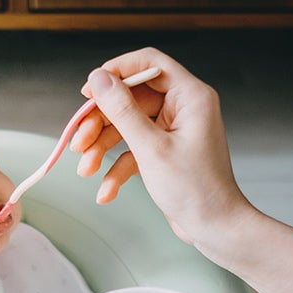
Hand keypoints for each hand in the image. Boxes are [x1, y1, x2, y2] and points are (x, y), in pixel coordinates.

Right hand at [71, 47, 255, 252]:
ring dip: (103, 148)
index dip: (116, 72)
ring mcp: (172, 132)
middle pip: (130, 99)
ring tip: (86, 169)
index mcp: (190, 97)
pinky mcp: (164, 153)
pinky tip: (106, 191)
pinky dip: (117, 169)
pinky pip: (133, 151)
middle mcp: (182, 109)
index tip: (88, 90)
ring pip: (127, 127)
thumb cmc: (196, 190)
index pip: (149, 64)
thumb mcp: (152, 148)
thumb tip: (99, 79)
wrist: (214, 228)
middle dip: (101, 122)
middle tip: (78, 141)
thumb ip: (122, 111)